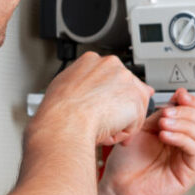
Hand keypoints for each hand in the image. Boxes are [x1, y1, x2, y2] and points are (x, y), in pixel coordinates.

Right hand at [35, 52, 153, 145]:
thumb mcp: (63, 86)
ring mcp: (125, 79)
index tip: (99, 107)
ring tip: (100, 130)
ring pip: (131, 107)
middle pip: (125, 90)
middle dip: (118, 110)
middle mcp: (111, 65)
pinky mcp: (135, 98)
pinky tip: (107, 133)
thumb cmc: (58, 110)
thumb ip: (82, 82)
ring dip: (118, 123)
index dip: (107, 96)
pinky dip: (122, 133)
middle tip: (103, 123)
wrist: (65, 122)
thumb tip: (92, 88)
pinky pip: (135, 122)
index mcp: (92, 60)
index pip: (110, 76)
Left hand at [99, 88, 194, 194]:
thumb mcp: (140, 130)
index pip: (194, 113)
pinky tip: (165, 136)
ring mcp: (186, 160)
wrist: (117, 191)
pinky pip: (194, 150)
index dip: (190, 101)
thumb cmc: (124, 166)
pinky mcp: (188, 173)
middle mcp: (182, 146)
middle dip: (188, 111)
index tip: (180, 94)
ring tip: (164, 123)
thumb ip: (158, 115)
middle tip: (169, 111)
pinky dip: (182, 138)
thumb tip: (175, 99)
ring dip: (184, 123)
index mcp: (174, 133)